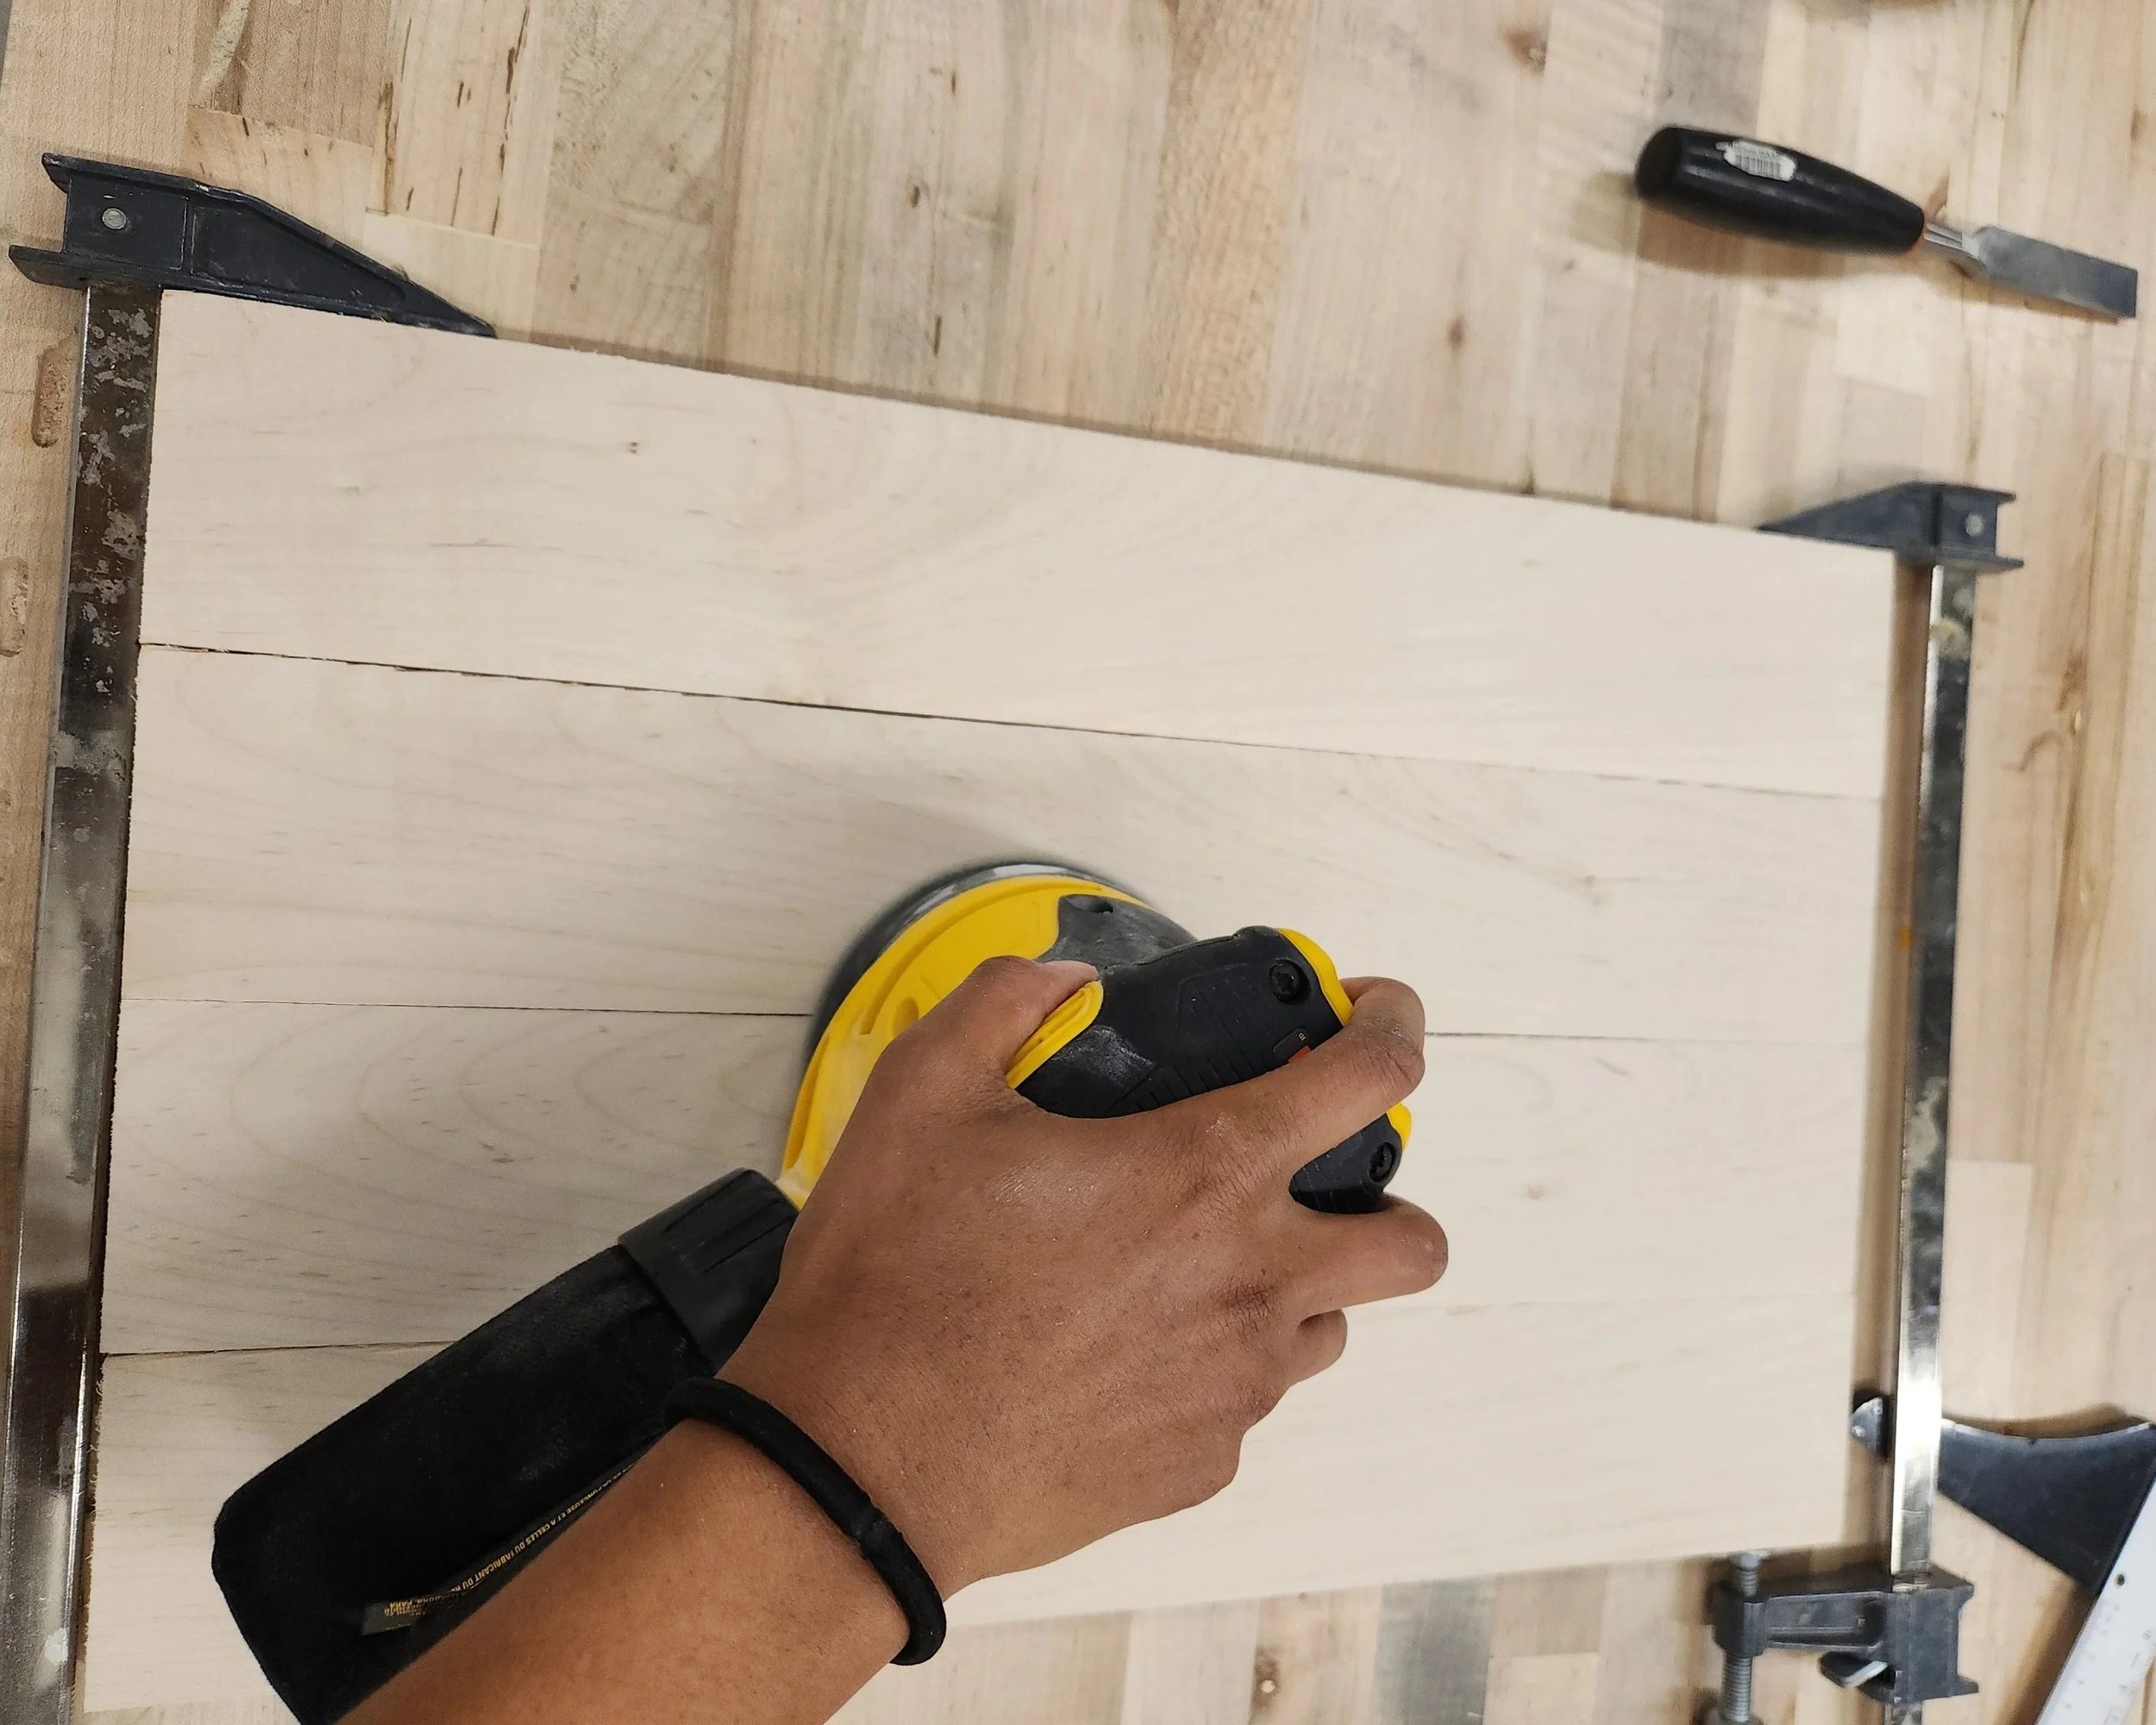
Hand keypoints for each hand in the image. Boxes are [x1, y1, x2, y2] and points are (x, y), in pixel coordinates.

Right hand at [719, 955, 1446, 1593]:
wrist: (861, 1467)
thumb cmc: (895, 1285)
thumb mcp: (920, 1094)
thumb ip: (1003, 1004)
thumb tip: (1060, 981)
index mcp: (1202, 1172)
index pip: (1367, 1080)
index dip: (1392, 1026)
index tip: (1374, 1013)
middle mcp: (1249, 1282)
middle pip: (1411, 1243)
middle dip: (1387, 1201)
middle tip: (1307, 1181)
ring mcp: (1234, 1385)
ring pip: (1331, 1326)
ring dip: (1293, 1286)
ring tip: (1192, 1267)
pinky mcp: (1200, 1464)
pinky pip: (1246, 1402)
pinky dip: (1215, 1364)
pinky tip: (1121, 1350)